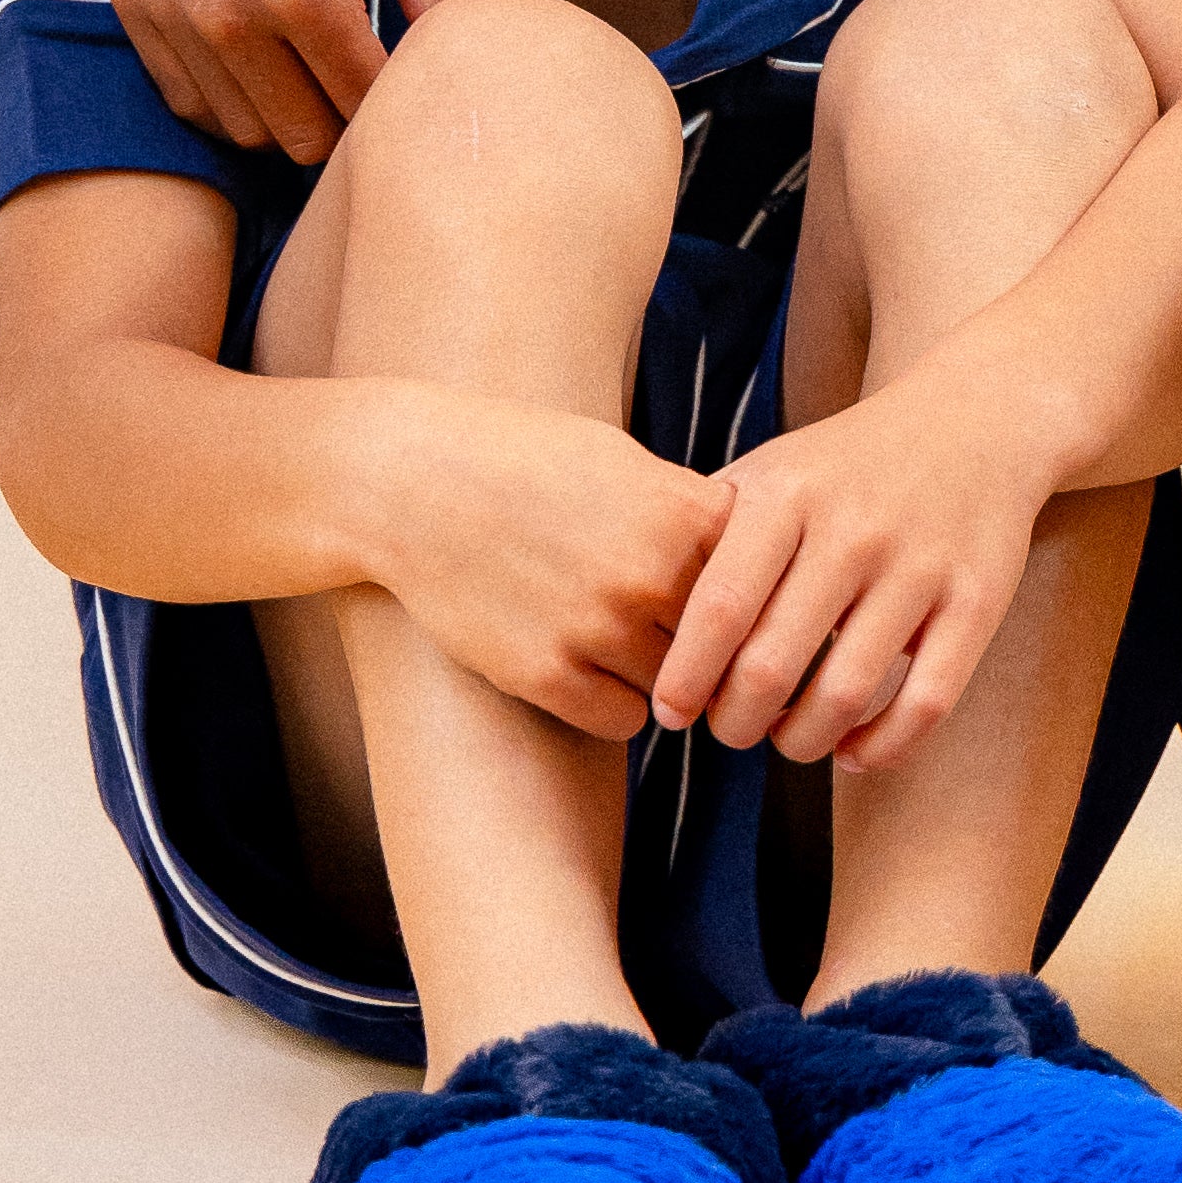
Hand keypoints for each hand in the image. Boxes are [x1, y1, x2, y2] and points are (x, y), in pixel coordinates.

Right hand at [107, 0, 463, 161]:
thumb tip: (475, 59)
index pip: (365, 108)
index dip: (398, 109)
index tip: (414, 89)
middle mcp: (230, 18)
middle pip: (303, 140)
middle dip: (344, 123)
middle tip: (368, 83)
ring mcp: (172, 16)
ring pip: (243, 132)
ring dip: (285, 116)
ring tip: (315, 72)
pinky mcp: (132, 5)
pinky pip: (186, 100)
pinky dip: (227, 98)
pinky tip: (259, 59)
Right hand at [359, 387, 737, 739]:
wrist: (415, 483)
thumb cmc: (527, 461)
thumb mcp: (627, 461)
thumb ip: (693, 513)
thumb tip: (759, 563)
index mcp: (683, 514)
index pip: (766, 583)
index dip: (754, 595)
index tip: (741, 602)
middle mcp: (650, 576)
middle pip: (728, 645)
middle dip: (715, 646)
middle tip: (689, 641)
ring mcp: (597, 630)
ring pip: (679, 690)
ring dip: (664, 676)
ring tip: (627, 644)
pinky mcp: (545, 676)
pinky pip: (623, 721)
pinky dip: (614, 703)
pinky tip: (588, 668)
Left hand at [646, 381, 1050, 772]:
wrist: (975, 420)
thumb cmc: (849, 463)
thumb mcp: (775, 469)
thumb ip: (711, 531)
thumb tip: (635, 615)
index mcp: (790, 495)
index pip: (718, 608)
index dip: (685, 677)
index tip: (669, 714)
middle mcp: (855, 529)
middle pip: (772, 666)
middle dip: (735, 722)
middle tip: (728, 730)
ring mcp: (921, 566)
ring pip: (846, 695)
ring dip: (801, 741)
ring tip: (786, 738)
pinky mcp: (977, 601)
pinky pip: (925, 703)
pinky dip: (880, 747)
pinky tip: (851, 749)